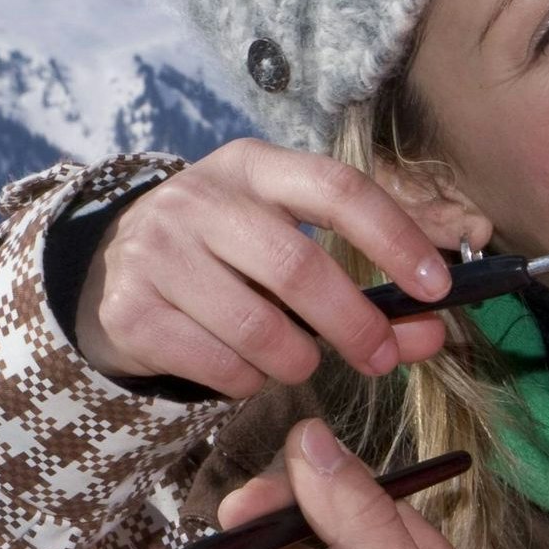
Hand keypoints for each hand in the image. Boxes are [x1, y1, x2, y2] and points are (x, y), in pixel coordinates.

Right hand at [74, 142, 462, 396]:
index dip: (394, 238)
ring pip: (258, 328)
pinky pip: (218, 365)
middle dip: (354, 323)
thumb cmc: (224, 256)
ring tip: (299, 363)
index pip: (336, 189)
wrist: (111, 271)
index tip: (437, 288)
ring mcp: (156, 252)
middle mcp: (198, 198)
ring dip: (297, 361)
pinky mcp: (131, 310)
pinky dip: (249, 382)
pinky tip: (247, 370)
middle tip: (380, 359)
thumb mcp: (285, 248)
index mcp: (251, 166)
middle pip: (298, 267)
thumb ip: (362, 288)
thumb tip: (433, 334)